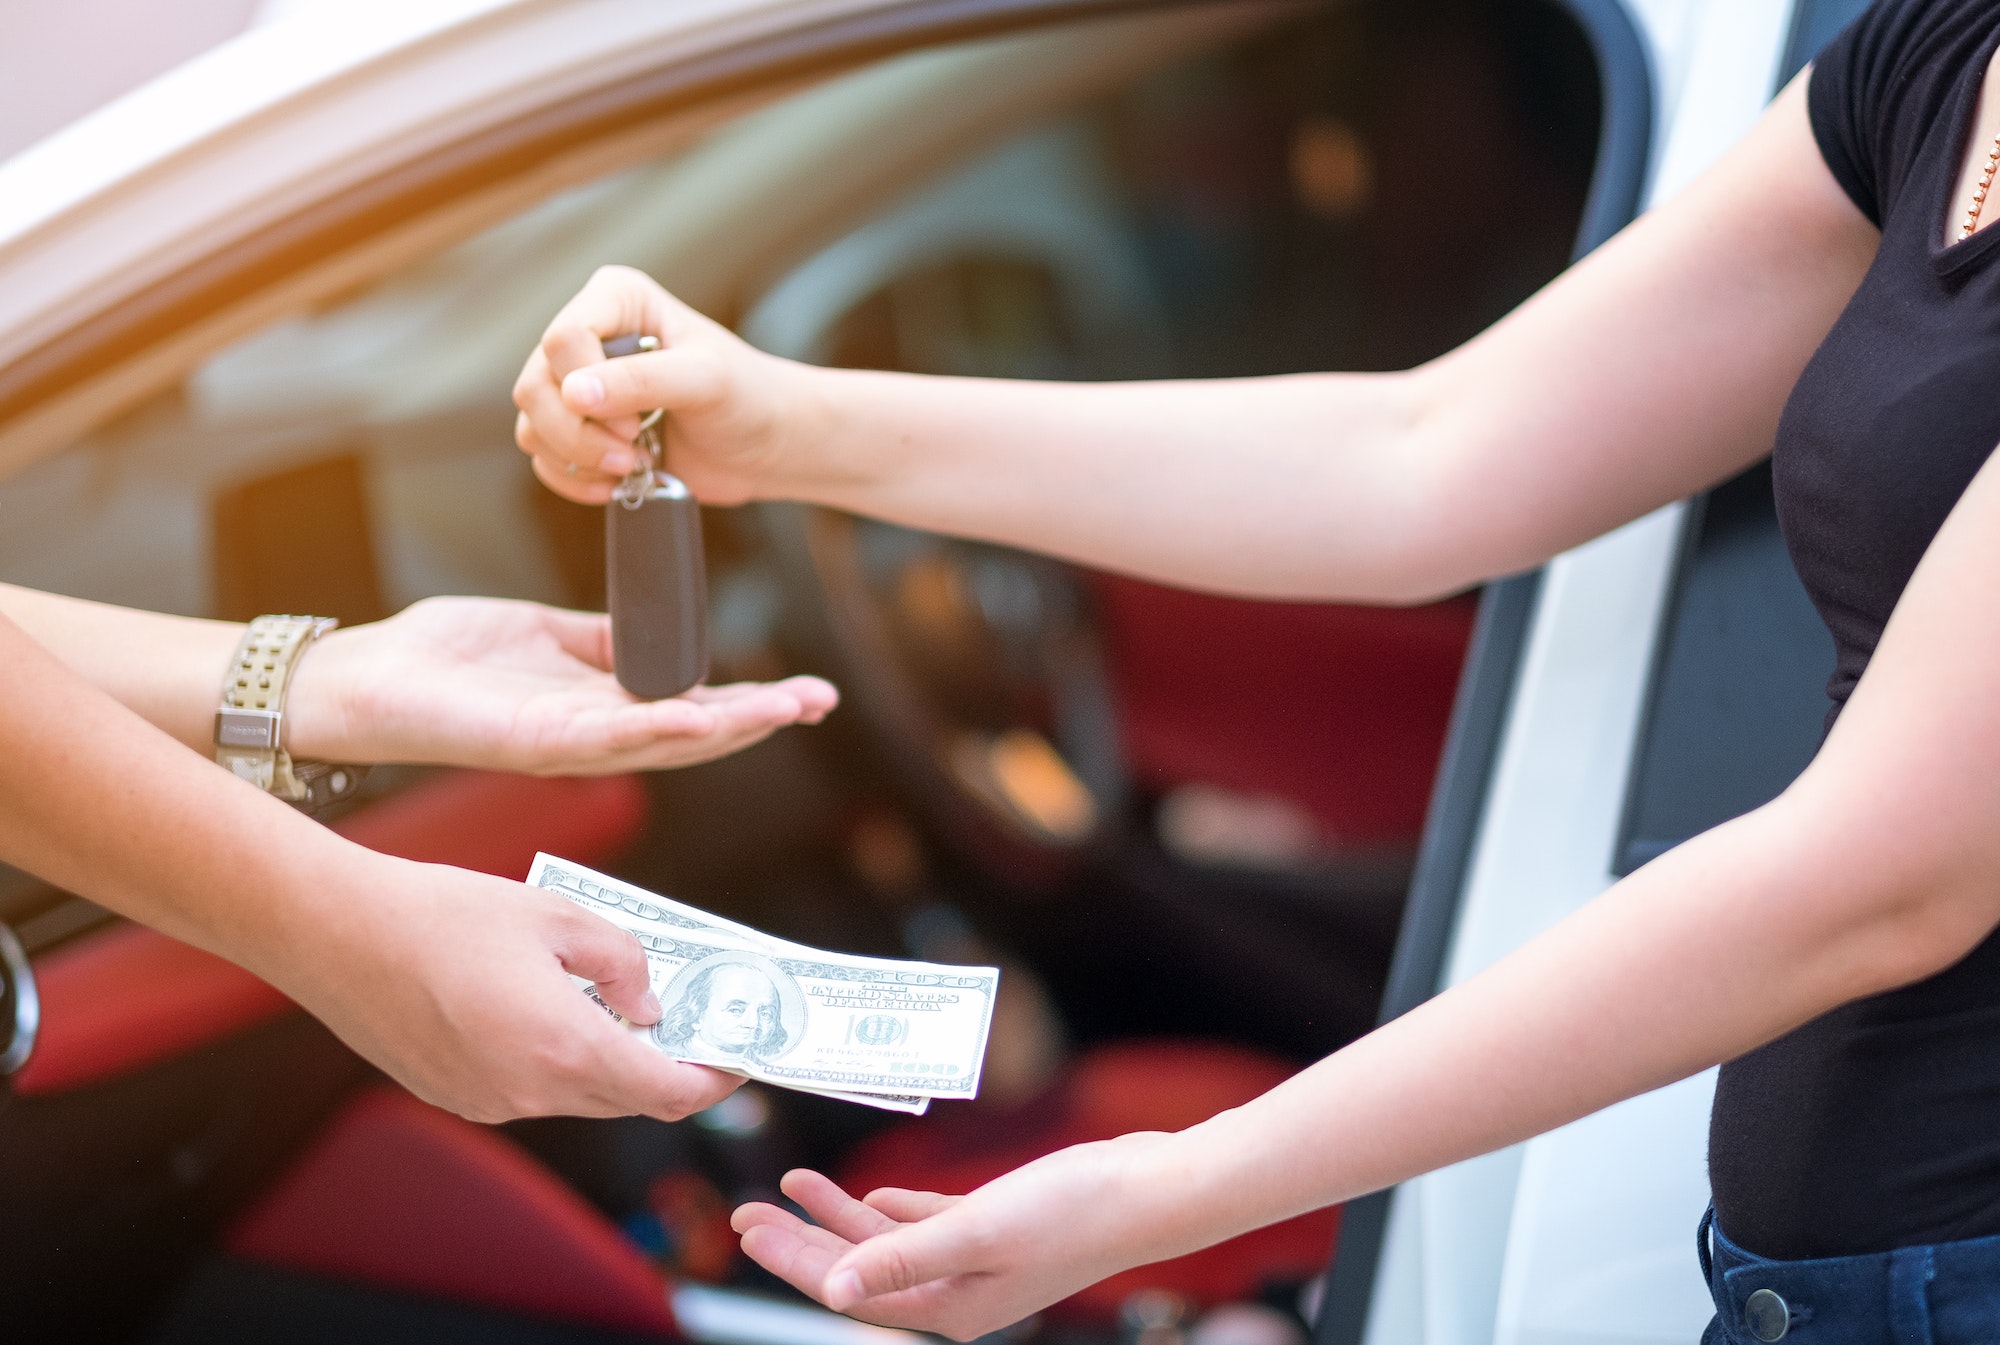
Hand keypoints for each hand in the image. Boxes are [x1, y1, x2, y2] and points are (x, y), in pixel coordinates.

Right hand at [281, 849, 740, 1121]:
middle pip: (626, 1100)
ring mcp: (488, 1103)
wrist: (336, 933)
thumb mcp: (561, 916)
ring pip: (577, 1095)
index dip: (712, 1080)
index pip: (668, 1094)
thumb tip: (650, 1003)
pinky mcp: (455, 1096)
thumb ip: (624, 961)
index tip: (735, 1058)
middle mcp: (530, 1094)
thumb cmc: (447, 913)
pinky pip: (529, 1090)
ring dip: (609, 1062)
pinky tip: (549, 1008)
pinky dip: (557, 1061)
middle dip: (665, 1066)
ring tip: (618, 1002)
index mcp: (567, 1051)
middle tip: (688, 1021)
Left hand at [287, 595, 835, 772]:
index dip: (753, 702)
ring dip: (730, 727)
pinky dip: (657, 727)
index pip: (694, 708)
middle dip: (763, 719)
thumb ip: (601, 641)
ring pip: (666, 741)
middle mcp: (594, 737)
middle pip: (697, 734)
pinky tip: (701, 713)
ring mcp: (568, 745)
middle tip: (820, 702)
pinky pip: (608, 737)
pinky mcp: (535, 742)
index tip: (807, 691)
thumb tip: (655, 634)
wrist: (368, 677)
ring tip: (785, 708)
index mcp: (600, 709)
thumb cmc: (442, 657)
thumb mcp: (544, 633)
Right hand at [512, 265, 802, 504]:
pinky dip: (572, 478)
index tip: (633, 423)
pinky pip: (542, 456)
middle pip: (534, 385)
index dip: (587, 388)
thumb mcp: (705, 381)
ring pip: (532, 423)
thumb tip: (575, 394)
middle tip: (632, 453)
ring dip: (577, 459)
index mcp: (616, 298)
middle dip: (578, 433)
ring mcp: (578, 383)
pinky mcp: (580, 428)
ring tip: (632, 466)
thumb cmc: (747, 398)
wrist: (764, 446)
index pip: (563, 339)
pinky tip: (615, 485)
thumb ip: (643, 381)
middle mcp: (589, 334)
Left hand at [731, 1137, 1186, 1340]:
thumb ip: (905, 1255)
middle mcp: (958, 1294)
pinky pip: (928, 1227)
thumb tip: (837, 1286)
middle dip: (800, 1241)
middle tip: (745, 1210)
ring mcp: (978, 1263)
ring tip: (792, 1183)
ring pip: (888, 1244)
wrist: (1150, 1188)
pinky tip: (869, 1193)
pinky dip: (893, 1211)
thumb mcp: (978, 1230)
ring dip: (839, 1216)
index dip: (793, 1258)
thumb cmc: (1073, 1209)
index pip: (849, 1289)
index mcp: (950, 1306)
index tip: (746, 1226)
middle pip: (858, 1269)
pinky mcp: (999, 1230)